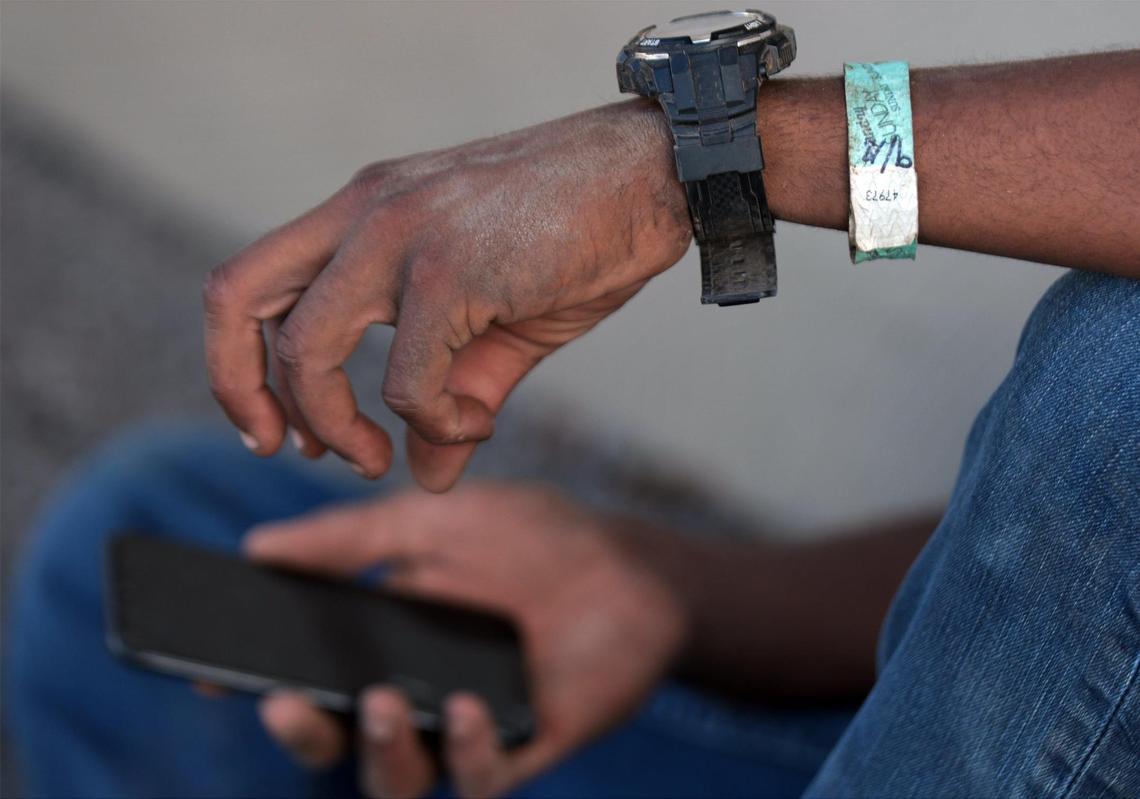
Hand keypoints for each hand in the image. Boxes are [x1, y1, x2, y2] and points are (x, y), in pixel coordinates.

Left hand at [205, 102, 690, 490]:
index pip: (254, 283)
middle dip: (242, 391)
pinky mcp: (449, 270)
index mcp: (363, 213)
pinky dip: (433, 423)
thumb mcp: (497, 325)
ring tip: (379, 457)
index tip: (283, 428)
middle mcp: (364, 213)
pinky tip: (475, 422)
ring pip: (306, 350)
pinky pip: (406, 381)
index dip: (244, 364)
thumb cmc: (579, 235)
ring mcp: (400, 235)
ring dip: (333, 427)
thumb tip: (428, 475)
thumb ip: (450, 397)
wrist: (653, 175)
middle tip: (286, 451)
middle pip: (237, 299)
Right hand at [245, 483, 687, 797]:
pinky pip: (482, 780)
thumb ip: (351, 539)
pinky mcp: (522, 749)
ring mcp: (466, 729)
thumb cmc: (529, 538)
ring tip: (380, 701)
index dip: (254, 683)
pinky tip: (469, 706)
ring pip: (399, 777)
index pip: (305, 679)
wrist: (628, 563)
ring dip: (380, 750)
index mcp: (381, 647)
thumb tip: (255, 546)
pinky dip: (469, 751)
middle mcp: (415, 698)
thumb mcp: (434, 522)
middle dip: (304, 735)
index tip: (208, 673)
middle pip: (338, 743)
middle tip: (283, 701)